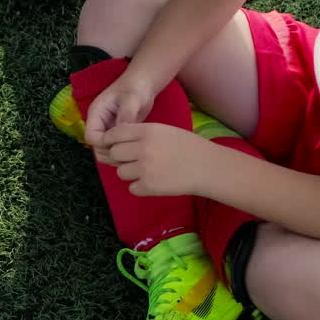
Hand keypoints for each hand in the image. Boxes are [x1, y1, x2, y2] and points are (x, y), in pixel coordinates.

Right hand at [84, 73, 154, 159]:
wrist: (144, 83)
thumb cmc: (136, 86)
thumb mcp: (132, 98)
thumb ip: (126, 114)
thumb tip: (121, 132)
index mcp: (96, 113)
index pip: (91, 136)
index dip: (104, 144)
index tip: (121, 144)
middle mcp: (99, 123)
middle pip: (96, 146)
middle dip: (110, 152)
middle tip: (129, 153)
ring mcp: (107, 128)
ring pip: (105, 150)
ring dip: (116, 155)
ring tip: (133, 154)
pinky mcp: (117, 133)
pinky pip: (115, 147)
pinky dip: (123, 152)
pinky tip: (135, 152)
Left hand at [102, 122, 216, 195]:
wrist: (209, 168)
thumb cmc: (187, 147)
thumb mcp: (164, 131)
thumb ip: (139, 134)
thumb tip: (112, 142)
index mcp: (148, 131)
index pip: (114, 134)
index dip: (111, 140)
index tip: (113, 145)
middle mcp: (143, 149)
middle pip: (114, 154)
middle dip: (120, 158)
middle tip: (133, 160)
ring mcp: (145, 169)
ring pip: (120, 172)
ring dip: (130, 173)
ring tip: (148, 170)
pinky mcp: (148, 186)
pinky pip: (132, 188)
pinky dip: (140, 187)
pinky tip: (155, 181)